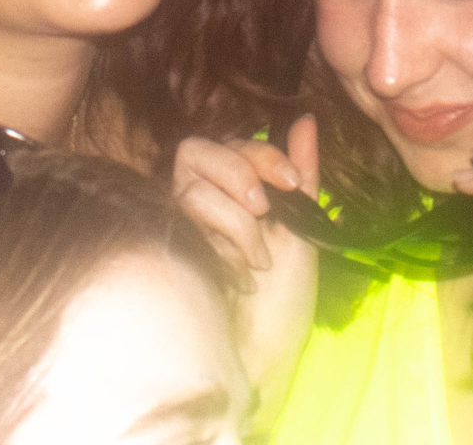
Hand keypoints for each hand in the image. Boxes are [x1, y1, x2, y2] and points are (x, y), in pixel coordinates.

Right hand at [172, 119, 318, 396]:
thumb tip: (308, 118)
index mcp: (233, 195)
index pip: (233, 144)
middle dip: (239, 169)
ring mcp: (177, 225)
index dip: (263, 153)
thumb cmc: (283, 301)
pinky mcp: (164, 244)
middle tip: (265, 208)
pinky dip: (224, 234)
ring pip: (191, 182)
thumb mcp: (303, 228)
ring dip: (237, 219)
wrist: (263, 355)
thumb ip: (302, 174)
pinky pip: (184, 208)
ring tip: (257, 261)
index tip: (292, 182)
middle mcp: (199, 203)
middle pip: (197, 148)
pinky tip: (240, 272)